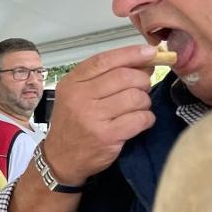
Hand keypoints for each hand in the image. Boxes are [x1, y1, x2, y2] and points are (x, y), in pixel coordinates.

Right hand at [41, 44, 157, 184]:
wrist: (60, 159)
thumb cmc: (73, 124)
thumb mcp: (77, 95)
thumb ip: (104, 77)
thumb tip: (145, 62)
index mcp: (72, 83)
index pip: (105, 60)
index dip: (131, 54)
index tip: (150, 53)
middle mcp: (79, 98)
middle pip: (126, 77)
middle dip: (142, 81)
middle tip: (141, 90)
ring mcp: (93, 117)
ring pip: (137, 97)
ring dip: (144, 102)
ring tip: (135, 109)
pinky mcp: (107, 135)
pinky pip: (141, 118)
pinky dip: (146, 119)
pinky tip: (138, 122)